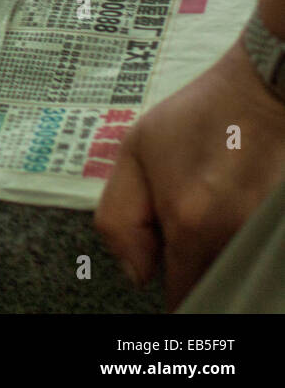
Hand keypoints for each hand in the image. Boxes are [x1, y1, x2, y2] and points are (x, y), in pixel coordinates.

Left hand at [95, 40, 284, 307]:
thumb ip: (120, 219)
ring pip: (238, 270)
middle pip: (213, 286)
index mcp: (190, 223)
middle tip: (189, 237)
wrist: (263, 90)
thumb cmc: (198, 118)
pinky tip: (238, 209)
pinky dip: (247, 244)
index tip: (169, 274)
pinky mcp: (284, 228)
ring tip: (215, 213)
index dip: (172, 288)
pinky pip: (262, 254)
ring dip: (222, 256)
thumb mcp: (134, 153)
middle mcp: (236, 237)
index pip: (182, 297)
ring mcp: (268, 235)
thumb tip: (136, 274)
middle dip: (197, 273)